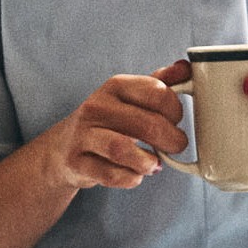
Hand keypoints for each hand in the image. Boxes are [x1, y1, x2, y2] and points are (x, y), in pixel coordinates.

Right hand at [45, 63, 188, 191]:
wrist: (63, 147)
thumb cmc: (108, 120)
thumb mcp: (132, 96)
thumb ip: (160, 82)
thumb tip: (184, 68)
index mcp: (116, 85)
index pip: (157, 92)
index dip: (176, 110)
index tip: (176, 120)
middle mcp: (96, 107)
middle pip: (147, 124)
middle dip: (171, 140)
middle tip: (175, 146)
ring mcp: (83, 135)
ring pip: (123, 150)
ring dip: (148, 161)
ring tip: (155, 163)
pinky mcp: (76, 162)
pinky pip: (111, 175)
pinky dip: (131, 178)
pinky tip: (135, 174)